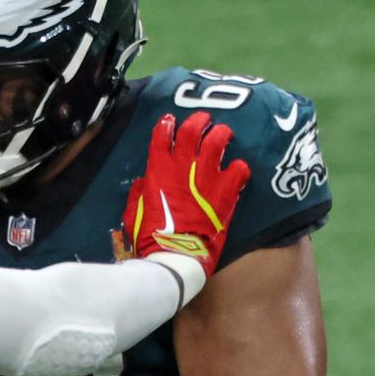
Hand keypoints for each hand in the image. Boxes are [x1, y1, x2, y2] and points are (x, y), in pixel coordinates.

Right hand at [124, 111, 250, 280]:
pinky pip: (239, 170)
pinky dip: (240, 168)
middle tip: (205, 120)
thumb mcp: (134, 211)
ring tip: (225, 133)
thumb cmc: (150, 237)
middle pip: (193, 130)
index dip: (167, 124)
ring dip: (222, 134)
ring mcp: (207, 176)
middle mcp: (183, 166)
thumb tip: (144, 182)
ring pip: (217, 141)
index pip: (162, 134)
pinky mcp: (226, 191)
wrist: (177, 255)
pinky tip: (239, 169)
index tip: (171, 121)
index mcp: (158, 169)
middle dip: (200, 120)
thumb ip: (140, 191)